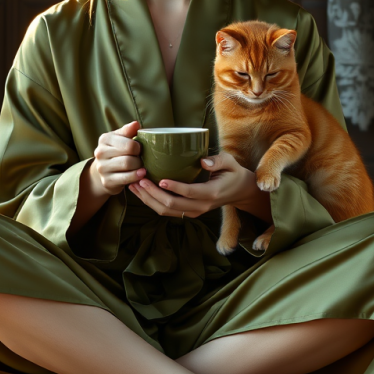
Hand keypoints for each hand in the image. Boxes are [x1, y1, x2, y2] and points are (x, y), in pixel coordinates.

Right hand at [92, 120, 146, 195]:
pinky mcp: (106, 181)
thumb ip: (128, 130)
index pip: (128, 144)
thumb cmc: (117, 151)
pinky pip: (126, 179)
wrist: (105, 170)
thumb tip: (136, 124)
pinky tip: (141, 174)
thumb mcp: (121, 138)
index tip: (140, 149)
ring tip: (142, 167)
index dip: (139, 147)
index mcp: (105, 139)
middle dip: (139, 158)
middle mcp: (100, 153)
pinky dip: (136, 177)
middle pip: (129, 156)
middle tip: (142, 159)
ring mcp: (102, 168)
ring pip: (127, 167)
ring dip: (139, 167)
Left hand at [128, 151, 260, 218]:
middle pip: (172, 204)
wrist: (238, 191)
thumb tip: (202, 161)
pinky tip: (141, 192)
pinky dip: (151, 203)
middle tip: (139, 180)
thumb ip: (218, 161)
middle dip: (153, 193)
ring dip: (148, 200)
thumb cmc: (232, 173)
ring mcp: (193, 212)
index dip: (173, 187)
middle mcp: (201, 206)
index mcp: (211, 193)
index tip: (159, 178)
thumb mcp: (230, 162)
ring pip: (166, 211)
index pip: (189, 192)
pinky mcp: (187, 213)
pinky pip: (166, 211)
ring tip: (134, 186)